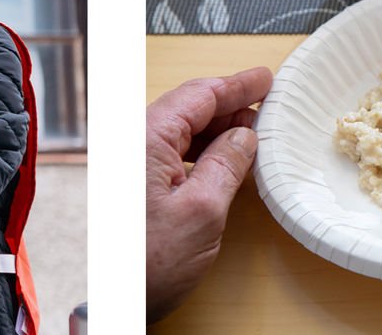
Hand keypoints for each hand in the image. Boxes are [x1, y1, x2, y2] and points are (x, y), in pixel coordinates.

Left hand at [145, 67, 271, 323]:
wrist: (115, 303)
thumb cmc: (147, 264)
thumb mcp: (203, 210)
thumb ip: (227, 164)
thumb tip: (244, 136)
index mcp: (145, 138)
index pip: (199, 94)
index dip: (237, 85)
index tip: (264, 78)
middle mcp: (132, 143)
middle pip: (188, 109)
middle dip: (230, 106)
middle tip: (265, 107)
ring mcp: (130, 164)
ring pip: (181, 131)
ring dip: (217, 130)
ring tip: (251, 134)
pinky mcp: (133, 185)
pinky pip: (172, 153)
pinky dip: (201, 152)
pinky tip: (224, 160)